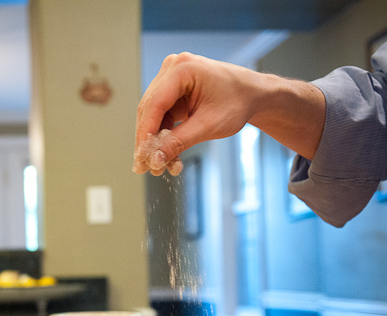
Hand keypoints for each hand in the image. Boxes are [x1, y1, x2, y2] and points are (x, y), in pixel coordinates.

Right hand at [134, 53, 260, 175]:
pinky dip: (163, 135)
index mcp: (183, 69)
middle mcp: (173, 68)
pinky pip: (161, 114)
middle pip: (149, 109)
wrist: (254, 94)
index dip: (145, 133)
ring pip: (153, 114)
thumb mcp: (209, 125)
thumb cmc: (239, 102)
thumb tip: (155, 159)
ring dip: (155, 141)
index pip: (154, 104)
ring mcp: (171, 77)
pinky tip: (167, 154)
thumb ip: (179, 142)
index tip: (141, 157)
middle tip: (145, 167)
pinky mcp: (173, 89)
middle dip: (148, 140)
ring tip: (160, 166)